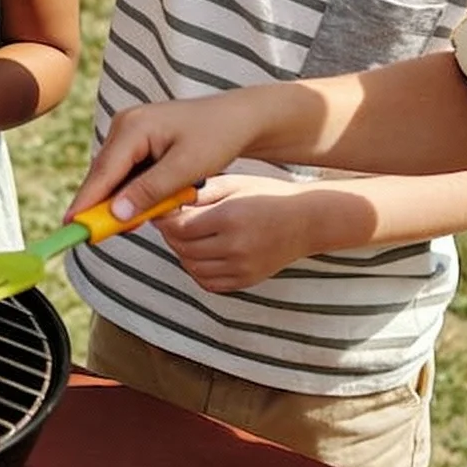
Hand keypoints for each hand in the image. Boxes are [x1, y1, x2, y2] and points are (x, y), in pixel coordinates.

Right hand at [65, 92, 275, 223]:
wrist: (240, 118)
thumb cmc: (217, 137)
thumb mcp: (186, 168)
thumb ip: (149, 191)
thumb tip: (115, 214)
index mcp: (134, 127)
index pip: (103, 172)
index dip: (86, 203)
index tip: (71, 227)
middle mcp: (125, 125)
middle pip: (104, 175)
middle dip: (102, 206)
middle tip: (96, 238)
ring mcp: (131, 131)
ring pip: (115, 176)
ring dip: (121, 201)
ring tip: (129, 226)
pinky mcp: (139, 140)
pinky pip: (128, 172)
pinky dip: (134, 192)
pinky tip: (143, 210)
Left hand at [150, 174, 315, 293]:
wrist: (306, 221)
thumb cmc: (268, 195)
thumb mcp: (234, 184)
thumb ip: (199, 193)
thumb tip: (166, 203)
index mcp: (230, 217)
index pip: (180, 227)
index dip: (164, 220)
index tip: (160, 212)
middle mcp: (235, 246)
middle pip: (183, 248)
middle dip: (171, 235)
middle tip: (172, 222)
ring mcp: (241, 267)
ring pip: (192, 267)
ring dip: (182, 252)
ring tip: (188, 236)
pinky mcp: (245, 281)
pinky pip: (208, 281)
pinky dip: (197, 269)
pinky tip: (202, 253)